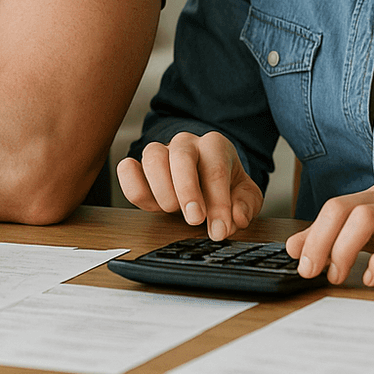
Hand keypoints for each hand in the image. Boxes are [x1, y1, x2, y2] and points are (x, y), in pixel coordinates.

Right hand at [116, 131, 263, 239]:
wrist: (204, 177)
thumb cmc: (224, 184)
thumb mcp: (244, 195)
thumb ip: (246, 204)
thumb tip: (237, 217)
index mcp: (215, 146)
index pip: (216, 170)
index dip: (218, 203)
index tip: (219, 230)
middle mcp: (186, 144)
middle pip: (182, 156)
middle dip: (187, 190)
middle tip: (194, 219)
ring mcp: (161, 152)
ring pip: (152, 157)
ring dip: (162, 189)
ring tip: (172, 210)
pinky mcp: (140, 166)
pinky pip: (127, 168)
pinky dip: (131, 186)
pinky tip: (148, 204)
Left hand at [286, 183, 373, 285]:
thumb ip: (349, 238)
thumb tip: (300, 247)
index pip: (333, 207)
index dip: (310, 232)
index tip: (296, 259)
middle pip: (342, 207)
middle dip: (319, 239)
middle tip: (310, 270)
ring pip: (366, 218)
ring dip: (344, 248)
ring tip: (337, 275)